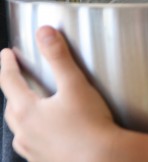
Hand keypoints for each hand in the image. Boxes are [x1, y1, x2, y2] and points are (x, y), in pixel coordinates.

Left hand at [0, 26, 119, 161]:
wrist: (103, 161)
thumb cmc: (90, 126)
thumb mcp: (73, 83)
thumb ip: (58, 56)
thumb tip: (45, 33)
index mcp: (27, 111)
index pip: (9, 81)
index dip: (8, 64)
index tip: (6, 54)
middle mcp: (25, 133)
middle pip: (11, 105)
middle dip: (12, 88)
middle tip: (18, 77)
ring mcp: (33, 150)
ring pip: (19, 127)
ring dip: (21, 111)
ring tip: (32, 103)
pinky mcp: (44, 161)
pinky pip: (31, 142)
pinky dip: (33, 130)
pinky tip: (47, 130)